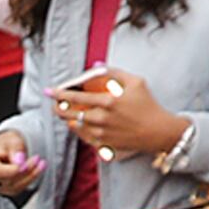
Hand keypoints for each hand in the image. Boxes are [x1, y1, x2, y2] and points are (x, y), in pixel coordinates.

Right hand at [0, 129, 41, 196]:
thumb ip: (15, 149)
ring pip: (12, 187)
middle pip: (5, 180)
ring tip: (41, 164)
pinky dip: (28, 180)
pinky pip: (16, 190)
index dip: (14, 170)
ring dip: (29, 177)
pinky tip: (36, 171)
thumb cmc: (6, 143)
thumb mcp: (12, 139)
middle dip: (25, 171)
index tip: (29, 162)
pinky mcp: (0, 190)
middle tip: (38, 160)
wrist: (5, 148)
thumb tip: (19, 161)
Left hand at [53, 67, 187, 160]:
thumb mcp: (135, 82)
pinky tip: (77, 123)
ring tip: (65, 112)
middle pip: (69, 113)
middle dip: (58, 108)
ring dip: (67, 118)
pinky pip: (83, 137)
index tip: (49, 91)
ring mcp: (101, 133)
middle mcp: (101, 119)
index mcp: (107, 102)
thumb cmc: (148, 105)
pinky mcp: (104, 145)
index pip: (75, 97)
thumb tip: (95, 64)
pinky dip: (77, 130)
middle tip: (54, 103)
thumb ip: (114, 72)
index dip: (59, 94)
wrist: (158, 132)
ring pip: (74, 126)